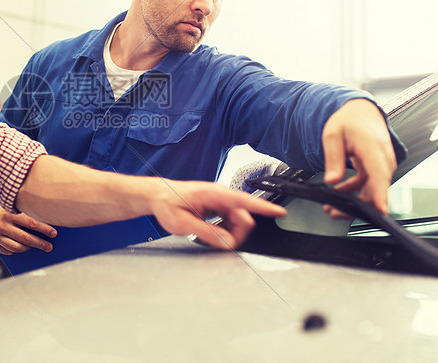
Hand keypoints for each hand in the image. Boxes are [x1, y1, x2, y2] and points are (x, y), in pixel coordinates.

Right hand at [0, 198, 56, 254]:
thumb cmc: (5, 210)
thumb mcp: (14, 207)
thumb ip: (26, 214)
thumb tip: (47, 223)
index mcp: (10, 213)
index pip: (31, 223)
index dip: (44, 229)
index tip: (54, 233)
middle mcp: (2, 225)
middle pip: (26, 238)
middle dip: (40, 243)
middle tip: (49, 247)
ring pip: (17, 247)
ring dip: (28, 248)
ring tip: (34, 245)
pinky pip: (8, 251)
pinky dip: (16, 250)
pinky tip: (21, 246)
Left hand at [148, 181, 286, 249]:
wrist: (158, 196)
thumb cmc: (167, 204)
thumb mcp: (182, 224)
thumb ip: (206, 233)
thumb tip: (227, 242)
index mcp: (212, 193)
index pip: (244, 200)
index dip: (264, 207)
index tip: (280, 212)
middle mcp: (220, 194)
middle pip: (243, 218)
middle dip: (237, 234)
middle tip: (219, 243)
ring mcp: (220, 200)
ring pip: (238, 221)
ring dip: (230, 233)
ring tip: (208, 235)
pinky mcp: (218, 206)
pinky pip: (230, 220)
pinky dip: (225, 229)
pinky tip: (210, 231)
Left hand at [322, 98, 396, 217]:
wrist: (360, 112)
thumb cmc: (348, 121)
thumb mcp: (333, 135)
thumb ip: (333, 158)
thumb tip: (331, 180)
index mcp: (372, 146)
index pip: (380, 173)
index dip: (381, 194)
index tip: (380, 210)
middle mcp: (382, 157)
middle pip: (377, 188)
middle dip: (357, 205)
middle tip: (333, 211)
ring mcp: (382, 164)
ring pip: (373, 190)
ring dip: (354, 201)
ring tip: (331, 207)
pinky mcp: (378, 168)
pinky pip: (369, 185)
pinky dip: (354, 192)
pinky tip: (339, 192)